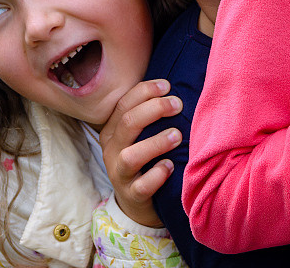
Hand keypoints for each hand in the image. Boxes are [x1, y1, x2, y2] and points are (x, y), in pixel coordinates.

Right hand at [99, 79, 182, 226]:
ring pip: (131, 156)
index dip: (145, 91)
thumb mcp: (138, 135)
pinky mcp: (132, 195)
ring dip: (156, 142)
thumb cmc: (144, 159)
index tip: (168, 86)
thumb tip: (172, 86)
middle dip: (154, 110)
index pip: (123, 104)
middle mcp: (112, 150)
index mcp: (112, 131)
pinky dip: (157, 175)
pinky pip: (141, 186)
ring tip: (177, 135)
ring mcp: (120, 174)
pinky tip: (170, 166)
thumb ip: (148, 114)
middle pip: (127, 123)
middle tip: (177, 105)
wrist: (136, 202)